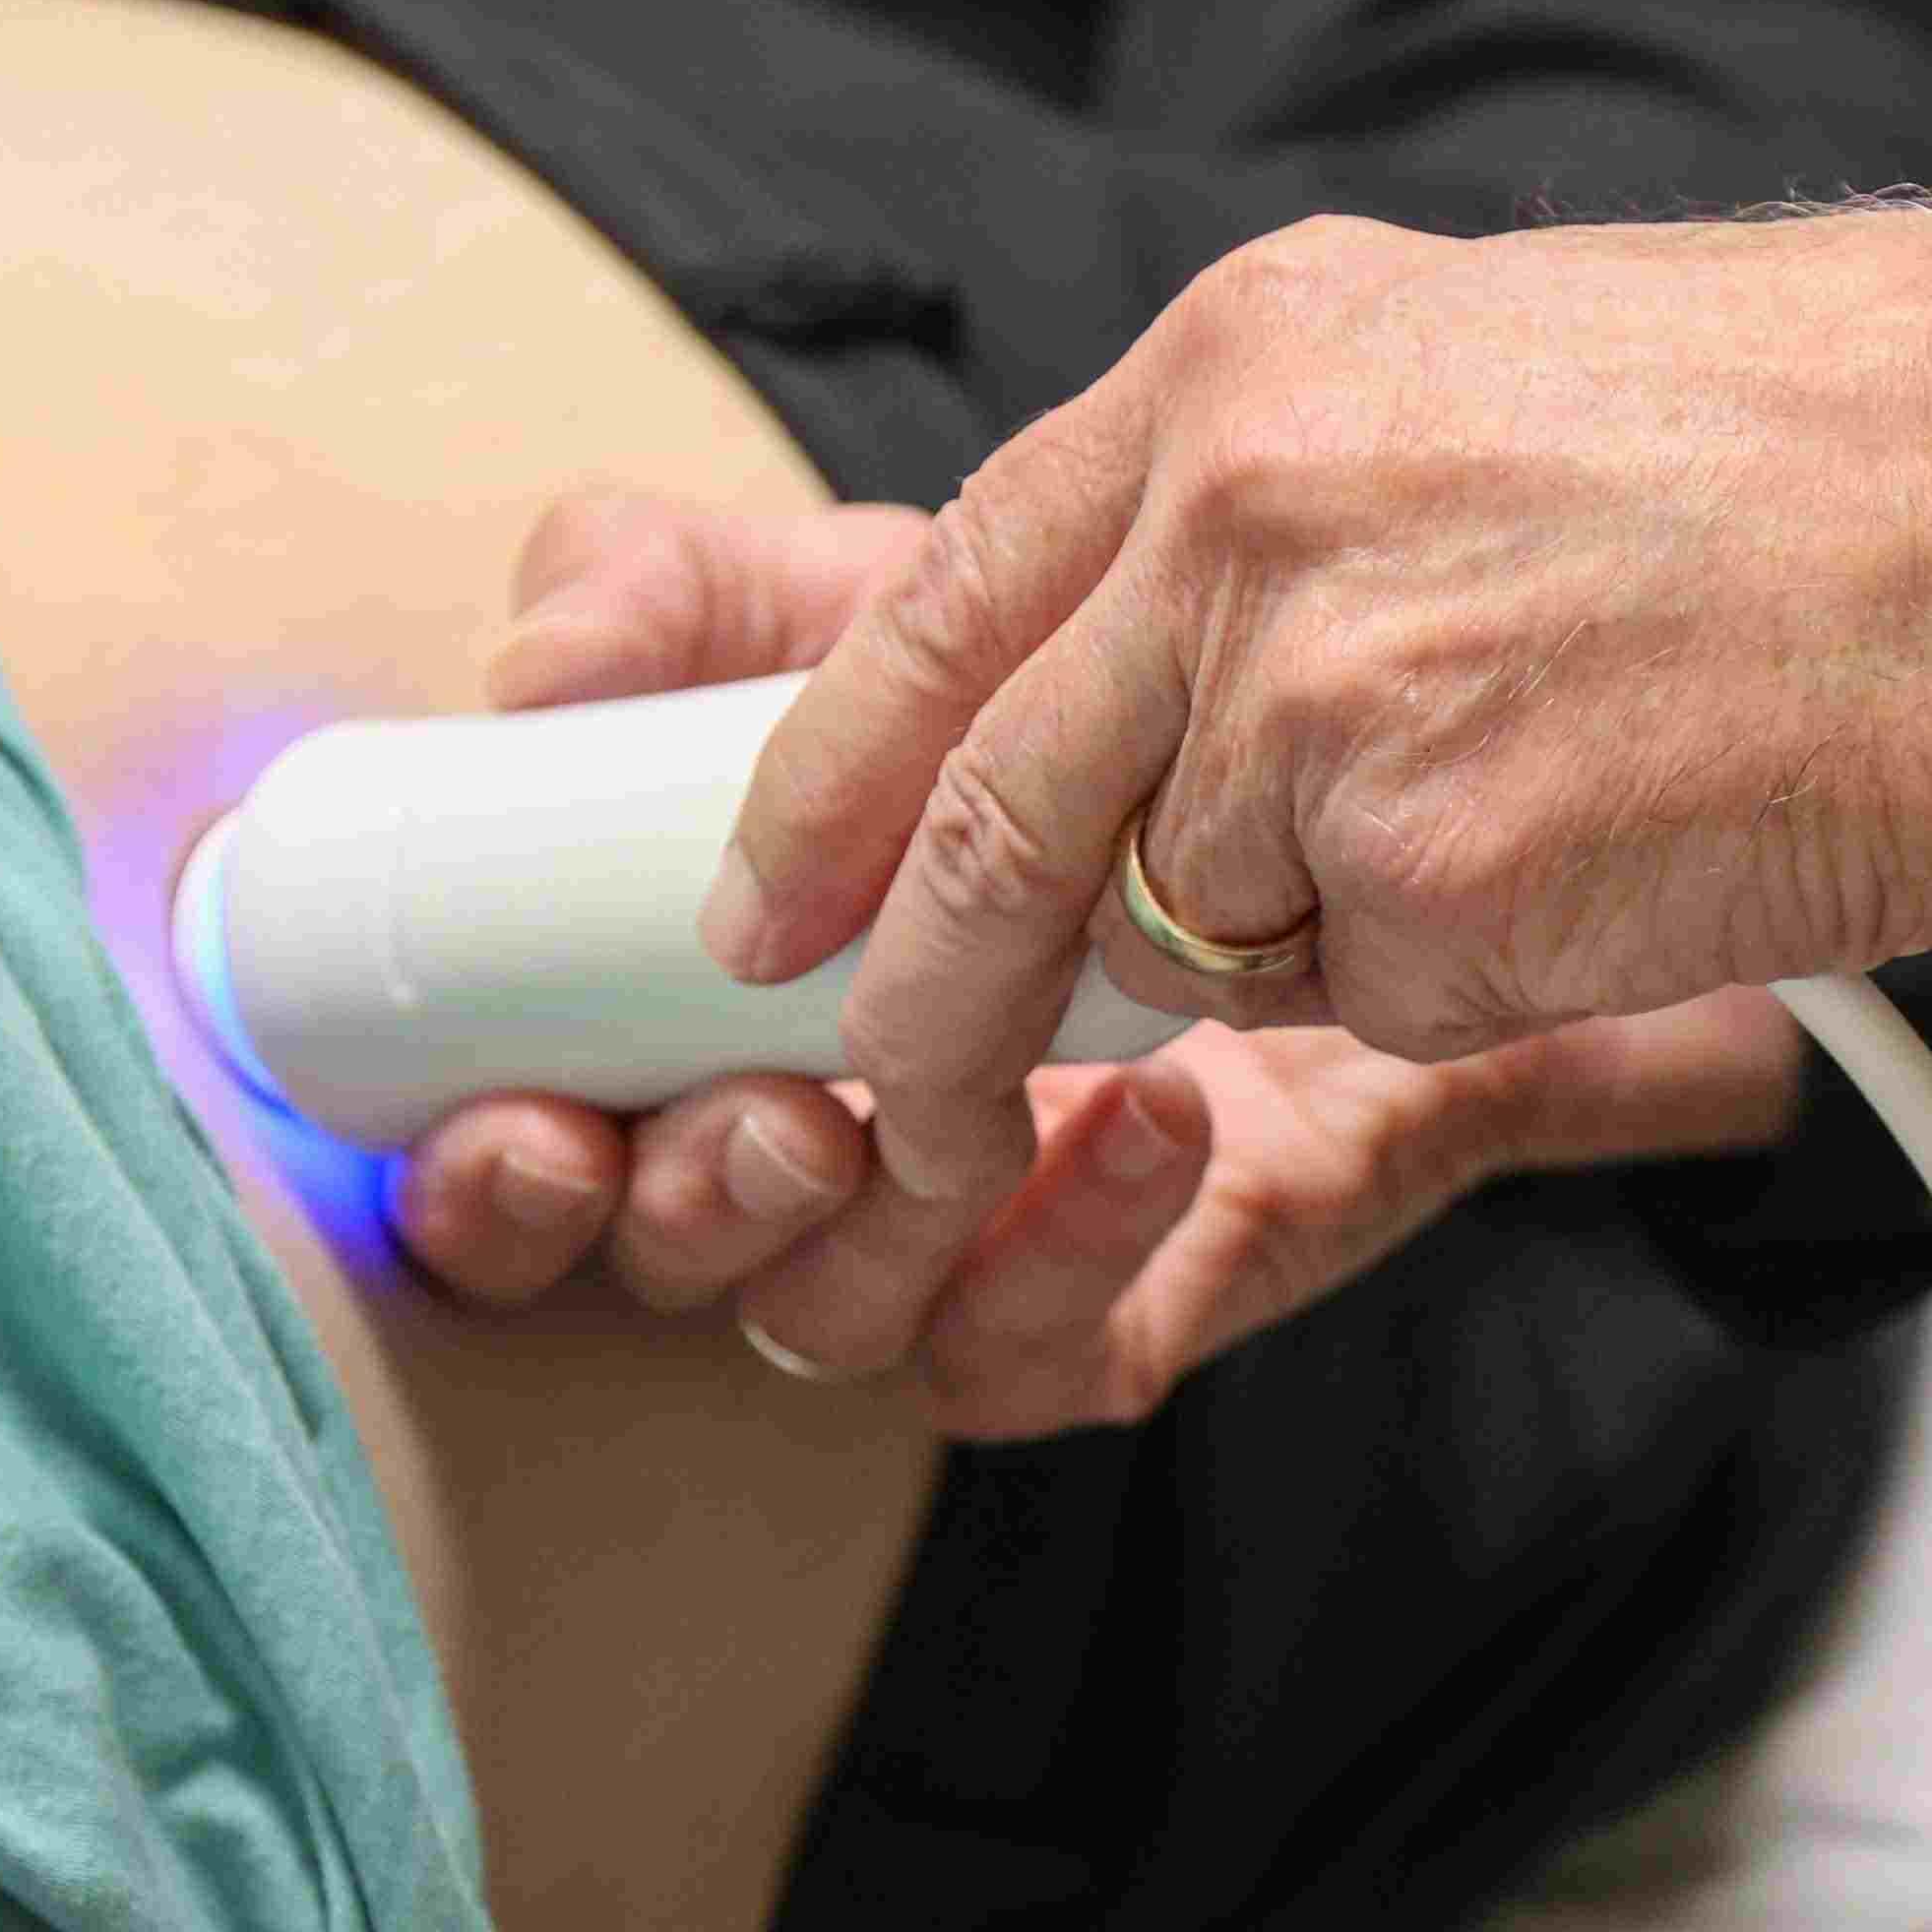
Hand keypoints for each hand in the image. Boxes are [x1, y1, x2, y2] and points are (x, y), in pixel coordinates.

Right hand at [391, 494, 1802, 1433]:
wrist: (1435, 721)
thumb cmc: (1117, 649)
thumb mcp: (887, 579)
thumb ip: (684, 586)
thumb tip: (529, 666)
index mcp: (700, 998)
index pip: (532, 1151)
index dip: (496, 1177)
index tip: (527, 1119)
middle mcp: (820, 1125)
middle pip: (669, 1269)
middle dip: (693, 1213)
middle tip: (779, 1118)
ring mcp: (984, 1211)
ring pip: (849, 1328)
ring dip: (888, 1230)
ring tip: (980, 1096)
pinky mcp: (1157, 1268)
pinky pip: (1061, 1351)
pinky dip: (1083, 1243)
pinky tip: (1150, 1110)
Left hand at [692, 206, 1931, 1366]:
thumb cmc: (1859, 445)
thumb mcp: (1503, 353)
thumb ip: (1286, 480)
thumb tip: (1146, 634)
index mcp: (1241, 366)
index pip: (939, 598)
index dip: (833, 774)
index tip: (777, 894)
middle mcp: (1234, 526)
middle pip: (994, 815)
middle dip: (937, 989)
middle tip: (919, 1088)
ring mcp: (1321, 718)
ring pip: (1210, 921)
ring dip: (1336, 929)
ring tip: (1561, 801)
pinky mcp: (1428, 897)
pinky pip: (1375, 1008)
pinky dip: (1475, 984)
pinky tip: (1628, 857)